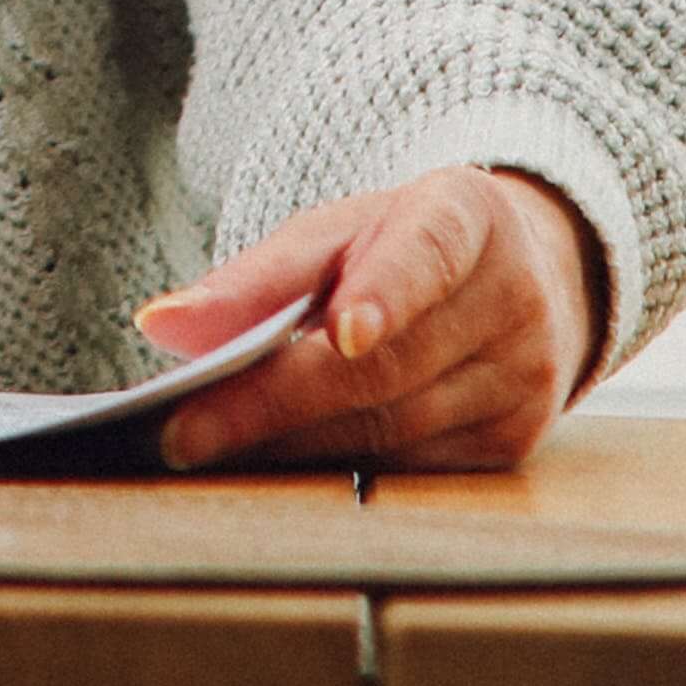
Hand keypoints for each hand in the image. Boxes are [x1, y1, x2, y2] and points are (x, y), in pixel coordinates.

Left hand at [136, 167, 603, 472]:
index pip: (428, 253)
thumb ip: (256, 279)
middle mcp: (513, 299)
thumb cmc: (403, 250)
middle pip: (386, 365)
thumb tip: (161, 326)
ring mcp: (523, 380)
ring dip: (294, 446)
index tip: (340, 332)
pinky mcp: (512, 447)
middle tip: (187, 431)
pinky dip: (336, 468)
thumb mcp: (336, 235)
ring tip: (211, 450)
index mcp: (469, 216)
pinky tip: (278, 467)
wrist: (524, 280)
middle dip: (276, 402)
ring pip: (393, 430)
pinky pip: (408, 470)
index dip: (386, 293)